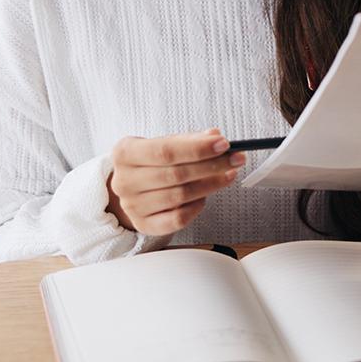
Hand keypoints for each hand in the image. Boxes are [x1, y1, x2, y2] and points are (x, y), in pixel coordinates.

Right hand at [106, 128, 245, 235]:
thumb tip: (214, 136)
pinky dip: (196, 206)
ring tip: (227, 175)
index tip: (223, 144)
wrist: (129, 186)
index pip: (166, 150)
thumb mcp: (162, 143)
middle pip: (176, 174)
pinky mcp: (143, 225)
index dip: (197, 148)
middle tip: (235, 159)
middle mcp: (125, 180)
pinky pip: (178, 219)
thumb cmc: (149, 162)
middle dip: (211, 166)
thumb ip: (188, 140)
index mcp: (125, 153)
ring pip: (180, 196)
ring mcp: (132, 205)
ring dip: (210, 185)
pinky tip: (204, 196)